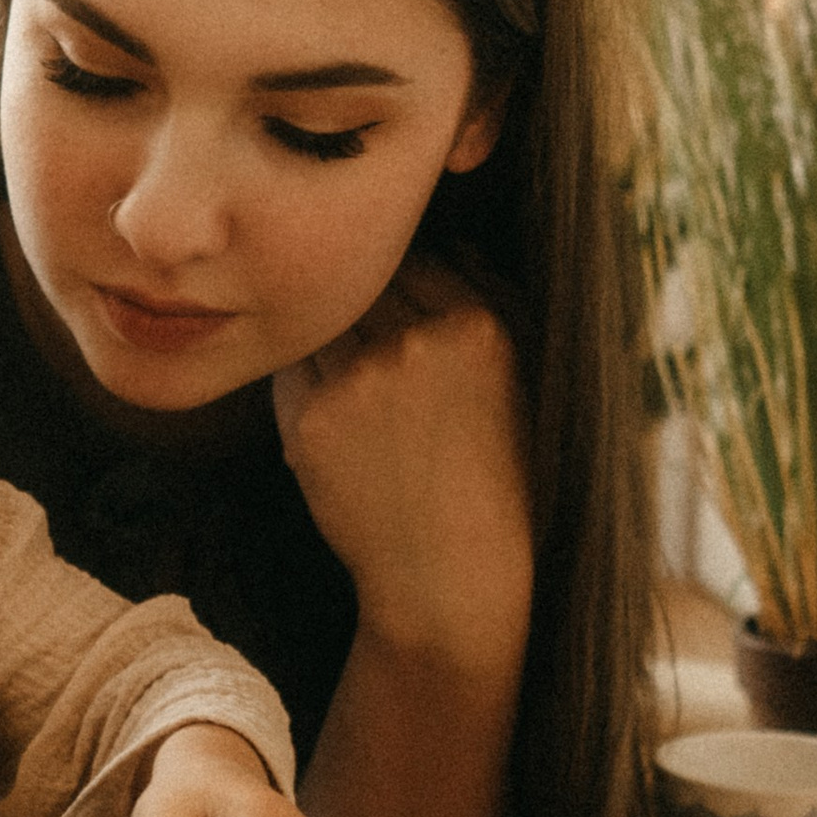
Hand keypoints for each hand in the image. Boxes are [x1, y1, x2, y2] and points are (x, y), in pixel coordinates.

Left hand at [272, 259, 533, 660]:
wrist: (451, 575)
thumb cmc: (496, 477)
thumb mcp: (523, 378)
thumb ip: (492, 297)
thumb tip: (450, 242)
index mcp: (477, 324)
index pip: (415, 262)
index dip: (402, 288)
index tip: (403, 321)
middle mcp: (417, 343)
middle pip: (361, 288)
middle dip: (363, 315)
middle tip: (377, 365)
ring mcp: (359, 380)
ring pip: (321, 326)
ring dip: (331, 349)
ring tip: (365, 402)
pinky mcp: (311, 419)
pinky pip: (292, 372)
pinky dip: (307, 390)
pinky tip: (343, 433)